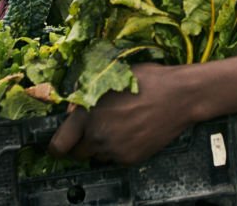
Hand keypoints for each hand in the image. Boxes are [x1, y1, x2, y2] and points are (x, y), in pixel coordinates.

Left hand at [46, 63, 194, 165]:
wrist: (179, 95)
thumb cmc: (148, 81)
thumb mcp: (112, 79)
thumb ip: (89, 97)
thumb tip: (75, 111)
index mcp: (87, 114)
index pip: (59, 144)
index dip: (56, 146)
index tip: (59, 145)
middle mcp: (97, 135)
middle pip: (77, 154)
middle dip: (81, 145)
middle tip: (92, 132)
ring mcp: (115, 150)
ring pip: (98, 156)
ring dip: (101, 146)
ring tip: (119, 127)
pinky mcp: (131, 158)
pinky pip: (116, 158)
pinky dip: (120, 149)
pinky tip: (133, 131)